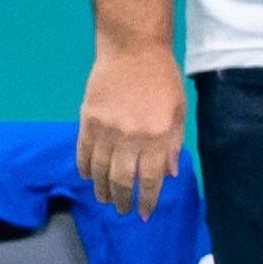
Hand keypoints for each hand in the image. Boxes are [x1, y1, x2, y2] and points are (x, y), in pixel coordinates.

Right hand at [77, 40, 185, 213]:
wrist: (133, 48)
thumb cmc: (162, 79)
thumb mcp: (178, 111)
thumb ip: (174, 144)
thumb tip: (169, 174)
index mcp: (158, 136)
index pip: (151, 179)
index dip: (147, 200)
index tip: (144, 214)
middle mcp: (132, 137)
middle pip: (123, 180)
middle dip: (122, 201)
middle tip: (122, 210)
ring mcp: (107, 129)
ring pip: (101, 170)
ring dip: (102, 189)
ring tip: (104, 199)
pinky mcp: (88, 119)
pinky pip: (84, 152)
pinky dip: (85, 168)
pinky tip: (88, 177)